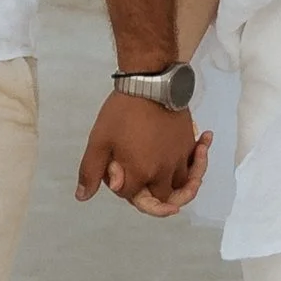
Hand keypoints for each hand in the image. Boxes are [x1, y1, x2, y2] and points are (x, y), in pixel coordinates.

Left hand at [76, 93, 209, 215]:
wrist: (151, 83)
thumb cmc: (123, 112)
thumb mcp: (99, 140)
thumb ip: (91, 171)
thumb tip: (83, 196)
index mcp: (141, 173)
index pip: (130, 195)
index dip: (121, 186)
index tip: (116, 168)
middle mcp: (164, 171)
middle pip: (161, 198)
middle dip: (150, 195)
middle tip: (141, 180)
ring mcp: (180, 158)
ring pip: (181, 185)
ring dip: (176, 186)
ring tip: (165, 176)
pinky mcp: (189, 144)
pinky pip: (196, 164)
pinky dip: (197, 163)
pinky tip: (195, 154)